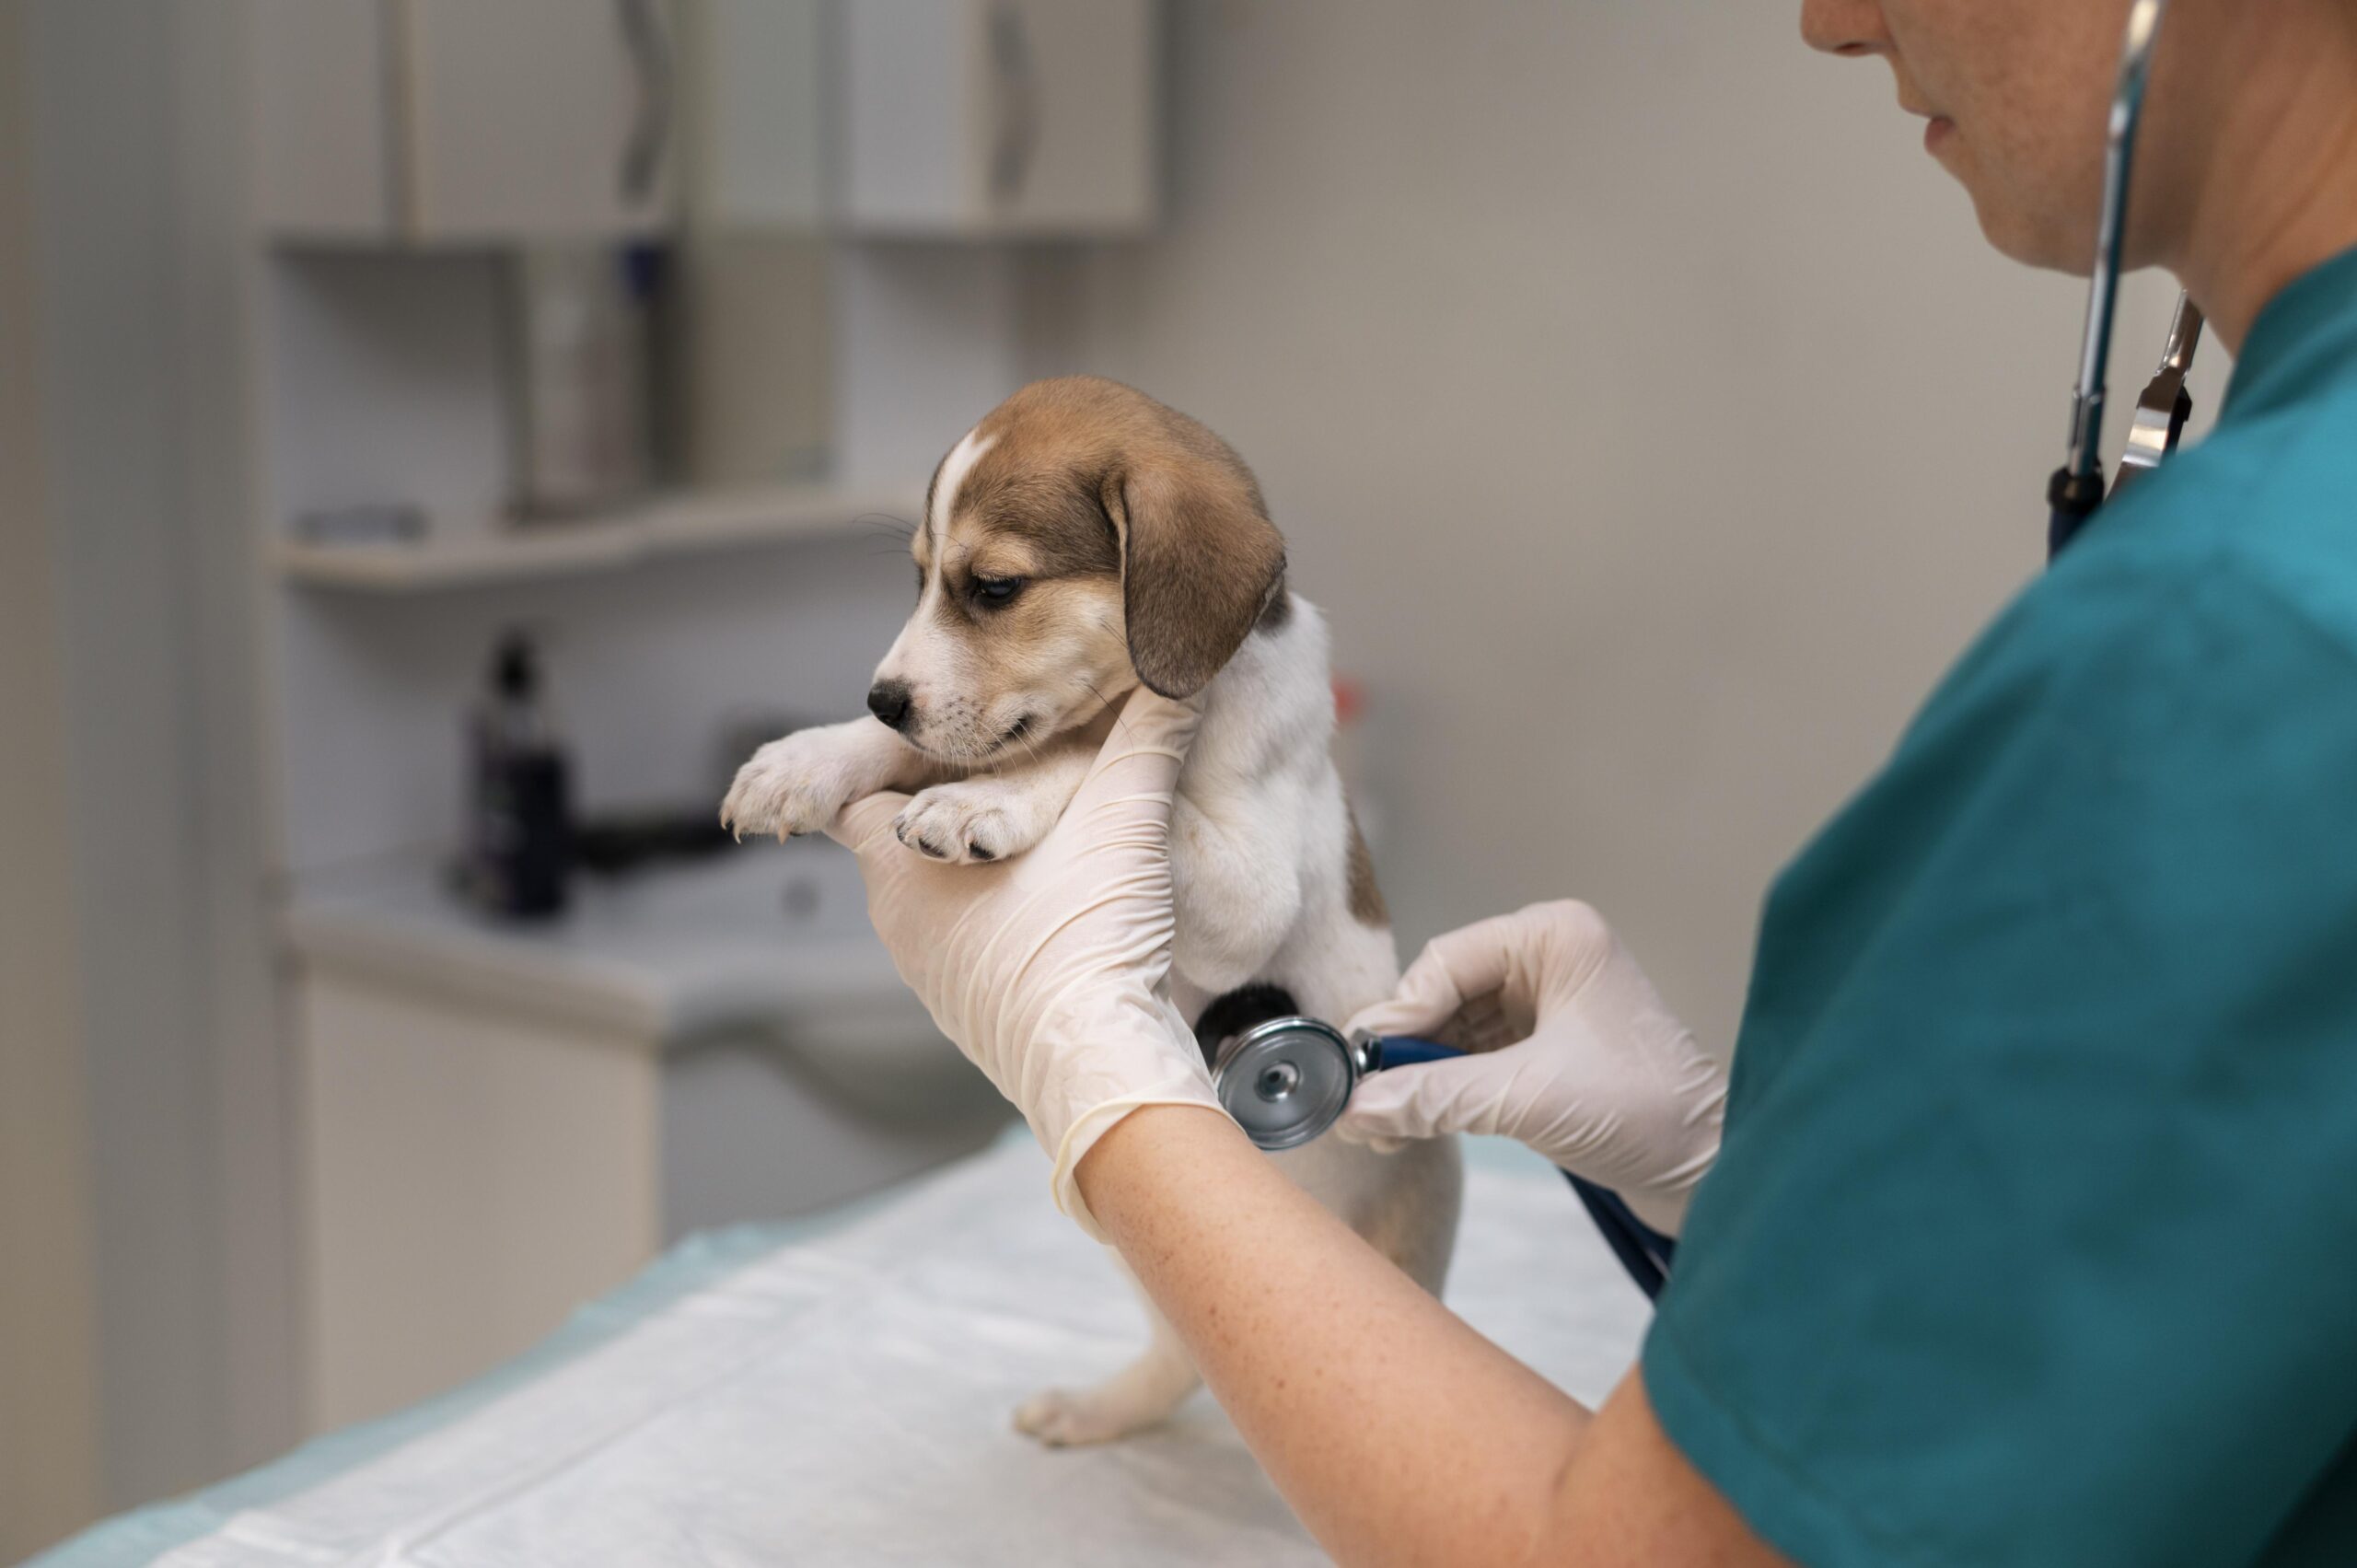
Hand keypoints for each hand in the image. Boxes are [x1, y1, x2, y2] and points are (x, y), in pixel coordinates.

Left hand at [825, 687, 1219, 1235]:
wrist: (1102, 1074)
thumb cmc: (1087, 949)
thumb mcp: (1124, 819)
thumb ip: (1149, 733)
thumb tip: (1182, 663)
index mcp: (901, 862)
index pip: (854, 786)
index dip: (891, 754)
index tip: (934, 731)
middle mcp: (901, 920)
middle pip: (902, 836)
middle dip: (947, 798)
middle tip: (1002, 761)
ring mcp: (933, 975)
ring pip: (937, 893)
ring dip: (976, 861)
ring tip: (1038, 831)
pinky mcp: (974, 1013)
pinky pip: (971, 944)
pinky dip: (1000, 915)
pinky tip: (1056, 902)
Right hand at [1335, 901, 1725, 1235]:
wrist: (1711, 1171)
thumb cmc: (1644, 1112)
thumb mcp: (1527, 1098)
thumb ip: (1437, 1097)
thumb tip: (1357, 1107)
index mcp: (1554, 938)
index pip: (1447, 963)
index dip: (1399, 1016)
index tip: (1358, 1066)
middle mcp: (1547, 959)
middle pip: (1444, 995)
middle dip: (1404, 1052)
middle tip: (1361, 1100)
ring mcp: (1547, 1004)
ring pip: (1454, 1030)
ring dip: (1417, 1076)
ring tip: (1378, 1124)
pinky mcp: (1545, 1049)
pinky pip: (1474, 1058)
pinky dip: (1442, 1089)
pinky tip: (1409, 1121)